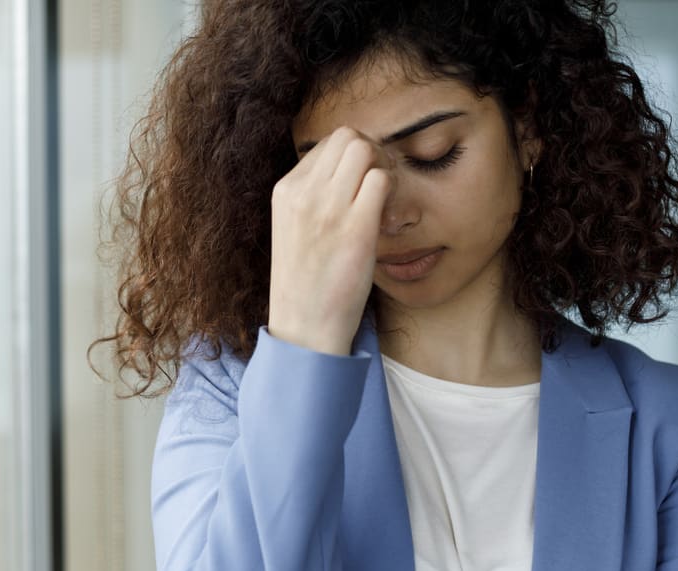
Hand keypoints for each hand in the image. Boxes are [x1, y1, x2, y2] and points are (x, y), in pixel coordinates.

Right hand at [268, 125, 395, 355]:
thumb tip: (346, 171)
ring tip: (382, 201)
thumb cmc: (305, 283)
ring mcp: (328, 209)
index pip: (326, 143)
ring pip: (365, 150)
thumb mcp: (292, 229)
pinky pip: (382, 181)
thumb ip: (311, 197)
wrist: (304, 327)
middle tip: (378, 185)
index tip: (360, 183)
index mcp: (285, 191)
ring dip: (383, 168)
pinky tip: (386, 219)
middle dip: (371, 152)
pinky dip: (392, 193)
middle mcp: (303, 193)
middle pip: (348, 137)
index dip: (352, 156)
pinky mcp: (355, 228)